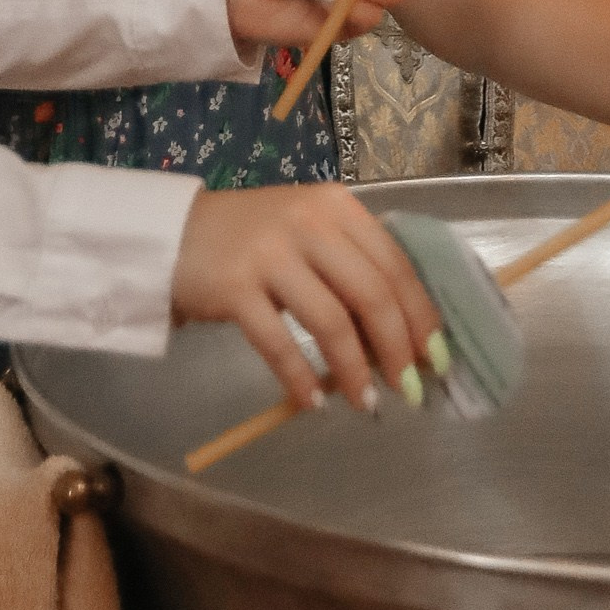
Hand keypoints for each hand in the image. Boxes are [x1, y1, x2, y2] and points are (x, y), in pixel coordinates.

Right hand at [169, 184, 441, 413]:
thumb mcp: (309, 235)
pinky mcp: (234, 287)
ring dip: (354, 370)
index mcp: (337, 207)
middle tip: (408, 388)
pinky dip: (301, 378)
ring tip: (365, 403)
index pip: (395, 264)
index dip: (421, 315)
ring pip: (331, 322)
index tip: (435, 357)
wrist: (173, 234)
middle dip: (397, 349)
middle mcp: (308, 223)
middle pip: (371, 293)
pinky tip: (312, 402)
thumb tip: (399, 337)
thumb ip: (350, 269)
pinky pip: (279, 343)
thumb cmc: (252, 239)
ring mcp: (269, 253)